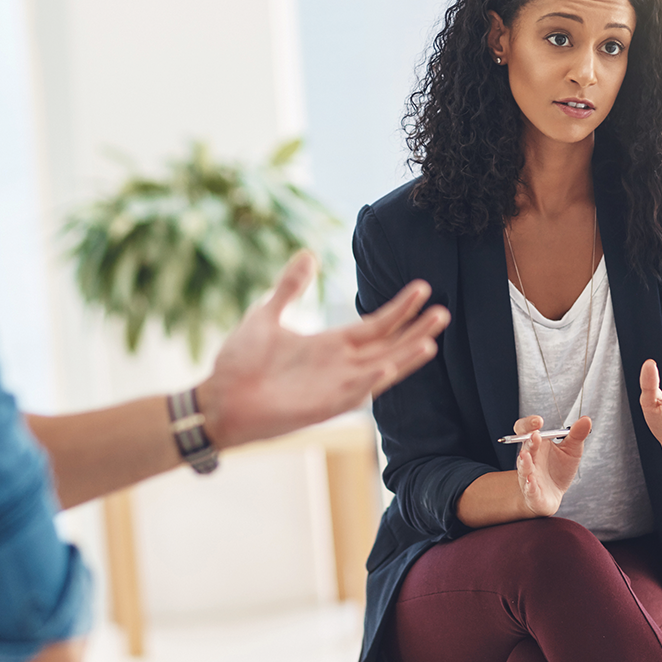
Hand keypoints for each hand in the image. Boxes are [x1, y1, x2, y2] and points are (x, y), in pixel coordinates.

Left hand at [198, 251, 449, 448]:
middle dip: (416, 330)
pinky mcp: (321, 407)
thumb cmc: (239, 362)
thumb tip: (307, 254)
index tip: (423, 288)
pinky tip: (387, 365)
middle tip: (444, 311)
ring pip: (380, 370)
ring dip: (405, 357)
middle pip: (388, 346)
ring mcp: (334, 387)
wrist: (217, 399)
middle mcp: (340, 366)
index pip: (376, 324)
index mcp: (331, 345)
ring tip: (432, 341)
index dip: (400, 308)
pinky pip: (352, 393)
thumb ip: (290, 287)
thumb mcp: (266, 314)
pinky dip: (369, 381)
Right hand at [513, 415, 591, 516]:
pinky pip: (528, 488)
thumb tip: (586, 419)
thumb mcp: (572, 450)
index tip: (538, 420)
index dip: (528, 424)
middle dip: (529, 441)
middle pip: (525, 446)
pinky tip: (531, 480)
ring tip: (525, 455)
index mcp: (536, 444)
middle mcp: (530, 458)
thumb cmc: (559, 469)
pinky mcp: (532, 493)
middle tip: (536, 435)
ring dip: (524, 462)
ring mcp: (528, 475)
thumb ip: (576, 435)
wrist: (553, 494)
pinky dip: (529, 485)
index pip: (525, 430)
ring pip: (523, 467)